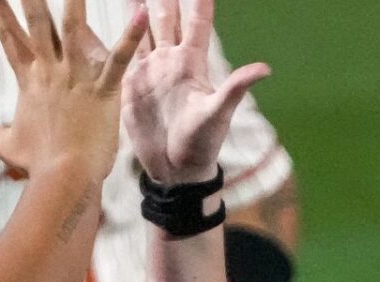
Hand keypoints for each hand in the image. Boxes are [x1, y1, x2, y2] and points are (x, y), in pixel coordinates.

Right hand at [0, 0, 145, 183]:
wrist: (64, 179)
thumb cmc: (37, 163)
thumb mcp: (4, 145)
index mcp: (29, 80)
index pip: (8, 36)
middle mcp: (50, 72)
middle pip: (36, 22)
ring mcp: (77, 79)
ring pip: (74, 30)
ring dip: (76, 3)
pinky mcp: (103, 91)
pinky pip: (118, 60)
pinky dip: (131, 36)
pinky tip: (141, 12)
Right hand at [123, 0, 269, 183]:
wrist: (175, 168)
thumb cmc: (202, 143)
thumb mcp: (218, 113)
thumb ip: (235, 88)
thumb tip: (265, 68)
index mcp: (192, 63)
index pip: (197, 22)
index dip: (198, 1)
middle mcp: (171, 61)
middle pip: (167, 18)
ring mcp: (150, 71)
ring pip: (144, 30)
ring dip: (140, 9)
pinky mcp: (131, 85)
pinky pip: (123, 54)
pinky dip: (120, 35)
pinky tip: (114, 19)